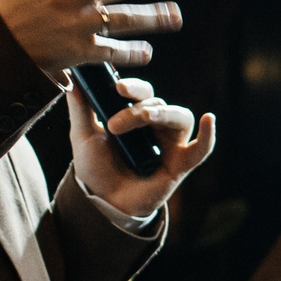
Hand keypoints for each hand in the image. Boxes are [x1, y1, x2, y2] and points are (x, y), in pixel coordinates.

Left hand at [72, 76, 215, 221]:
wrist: (102, 201)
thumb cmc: (96, 167)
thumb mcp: (84, 135)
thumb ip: (81, 108)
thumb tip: (71, 79)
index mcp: (137, 115)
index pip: (143, 93)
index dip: (135, 87)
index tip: (118, 87)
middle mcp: (157, 126)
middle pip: (159, 104)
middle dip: (138, 109)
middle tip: (115, 124)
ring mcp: (171, 144)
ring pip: (180, 117)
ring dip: (164, 114)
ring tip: (146, 118)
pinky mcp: (181, 164)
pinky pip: (201, 149)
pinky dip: (208, 136)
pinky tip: (209, 120)